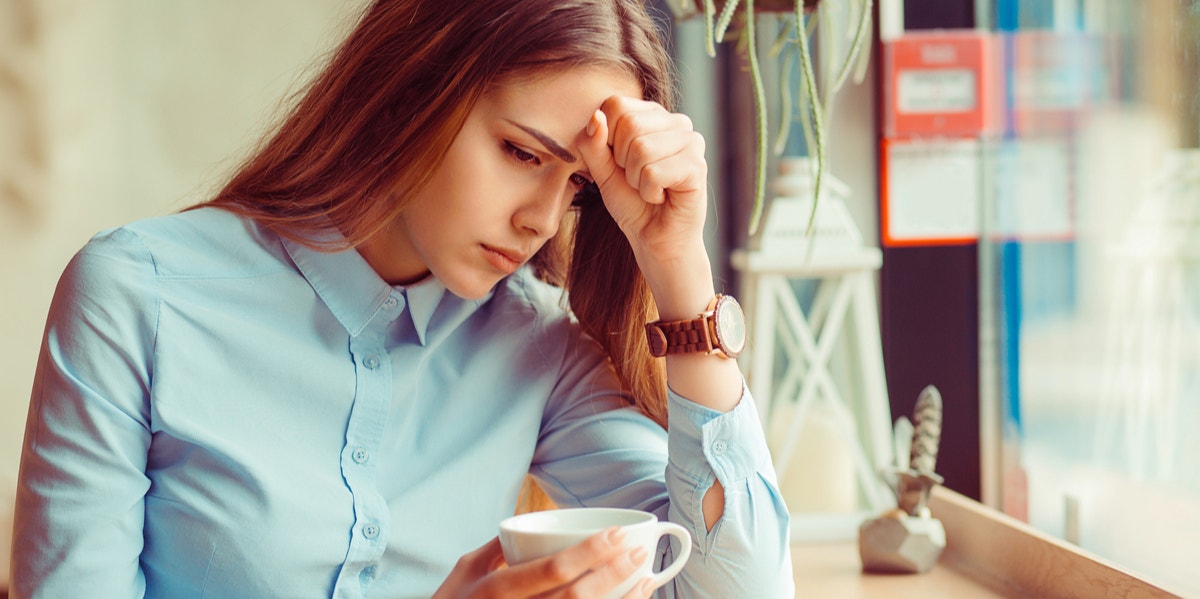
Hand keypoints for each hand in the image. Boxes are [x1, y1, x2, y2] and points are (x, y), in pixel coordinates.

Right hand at [432, 528, 654, 598]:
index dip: (591, 552)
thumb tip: (525, 525)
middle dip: (614, 573)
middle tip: (640, 551)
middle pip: (576, 597)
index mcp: (495, 590)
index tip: (618, 534)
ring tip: (647, 579)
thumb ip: (495, 547)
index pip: (552, 570)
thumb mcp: (464, 571)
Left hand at [576, 96, 708, 270]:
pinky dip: (649, 192)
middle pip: (628, 123)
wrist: (656, 240)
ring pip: (640, 148)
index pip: (615, 104)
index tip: (620, 162)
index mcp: (652, 115)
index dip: (606, 138)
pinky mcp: (697, 166)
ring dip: (636, 180)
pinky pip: (653, 172)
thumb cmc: (632, 203)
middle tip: (637, 179)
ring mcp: (691, 141)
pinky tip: (663, 197)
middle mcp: (676, 122)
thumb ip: (592, 143)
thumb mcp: (602, 170)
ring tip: (650, 189)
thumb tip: (595, 116)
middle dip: (622, 161)